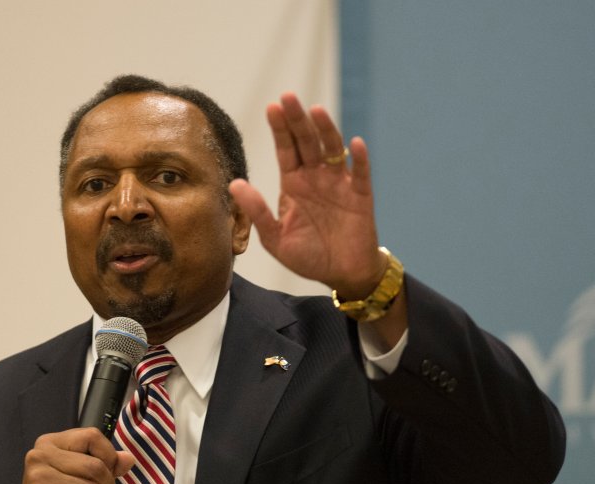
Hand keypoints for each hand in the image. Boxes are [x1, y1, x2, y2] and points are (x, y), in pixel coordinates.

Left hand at [229, 93, 385, 299]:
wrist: (341, 274)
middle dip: (297, 120)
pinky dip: (359, 159)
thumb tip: (234, 184)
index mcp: (293, 185)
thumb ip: (257, 211)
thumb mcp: (275, 238)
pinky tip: (354, 144)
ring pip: (332, 150)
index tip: (272, 107)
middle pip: (306, 142)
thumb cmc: (307, 256)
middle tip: (288, 97)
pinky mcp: (360, 196)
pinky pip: (360, 173)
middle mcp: (316, 178)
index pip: (285, 150)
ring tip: (315, 111)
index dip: (280, 129)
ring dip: (325, 130)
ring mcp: (339, 184)